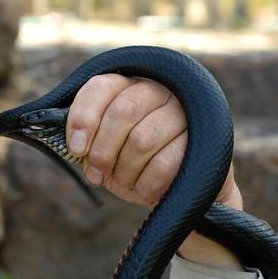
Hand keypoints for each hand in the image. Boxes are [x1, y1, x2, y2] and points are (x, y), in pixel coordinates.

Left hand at [66, 73, 243, 268]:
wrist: (177, 192)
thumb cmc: (133, 165)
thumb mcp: (105, 150)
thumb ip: (86, 140)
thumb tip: (72, 143)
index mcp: (129, 86)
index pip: (101, 86)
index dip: (84, 117)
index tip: (76, 148)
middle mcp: (160, 90)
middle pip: (123, 111)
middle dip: (102, 150)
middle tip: (96, 173)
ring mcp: (185, 113)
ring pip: (142, 140)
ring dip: (124, 169)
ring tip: (124, 180)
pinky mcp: (206, 141)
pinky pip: (164, 164)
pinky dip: (146, 183)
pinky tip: (145, 189)